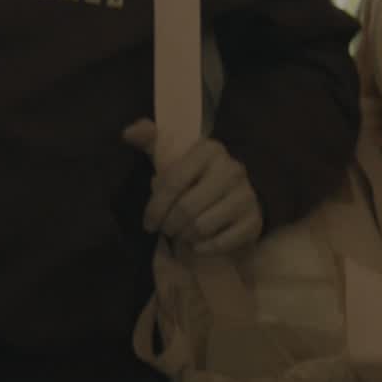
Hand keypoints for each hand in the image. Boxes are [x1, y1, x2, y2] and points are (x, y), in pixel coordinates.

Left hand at [122, 120, 262, 254]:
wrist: (235, 194)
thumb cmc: (194, 176)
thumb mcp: (172, 155)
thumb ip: (149, 139)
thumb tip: (127, 133)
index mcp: (209, 150)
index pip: (172, 182)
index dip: (155, 207)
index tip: (148, 222)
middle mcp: (231, 169)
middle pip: (186, 208)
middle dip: (169, 224)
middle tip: (165, 229)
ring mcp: (246, 195)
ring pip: (202, 227)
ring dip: (185, 236)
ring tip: (181, 234)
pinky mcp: (254, 220)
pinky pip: (221, 243)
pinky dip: (204, 248)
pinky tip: (198, 244)